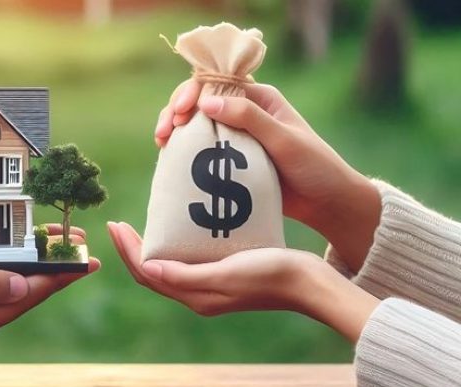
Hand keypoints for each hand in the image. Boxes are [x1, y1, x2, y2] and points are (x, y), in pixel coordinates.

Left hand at [108, 221, 378, 341]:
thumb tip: (147, 269)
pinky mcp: (225, 274)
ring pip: (168, 267)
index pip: (147, 275)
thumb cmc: (271, 275)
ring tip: (143, 222)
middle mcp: (199, 294)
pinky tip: (178, 225)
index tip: (115, 225)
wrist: (310, 283)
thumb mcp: (225, 273)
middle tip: (119, 223)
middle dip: (132, 249)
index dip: (127, 252)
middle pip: (152, 272)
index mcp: (195, 296)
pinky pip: (188, 260)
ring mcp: (211, 285)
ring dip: (151, 247)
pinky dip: (175, 245)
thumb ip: (186, 275)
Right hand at [154, 80, 380, 272]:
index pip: (217, 82)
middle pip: (200, 102)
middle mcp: (245, 114)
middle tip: (163, 132)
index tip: (180, 111)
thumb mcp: (284, 139)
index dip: (192, 92)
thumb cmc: (313, 166)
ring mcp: (236, 139)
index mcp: (259, 99)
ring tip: (162, 144)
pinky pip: (201, 152)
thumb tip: (208, 102)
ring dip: (175, 131)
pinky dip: (183, 152)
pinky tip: (169, 159)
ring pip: (196, 126)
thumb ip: (249, 118)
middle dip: (176, 111)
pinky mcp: (230, 163)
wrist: (326, 203)